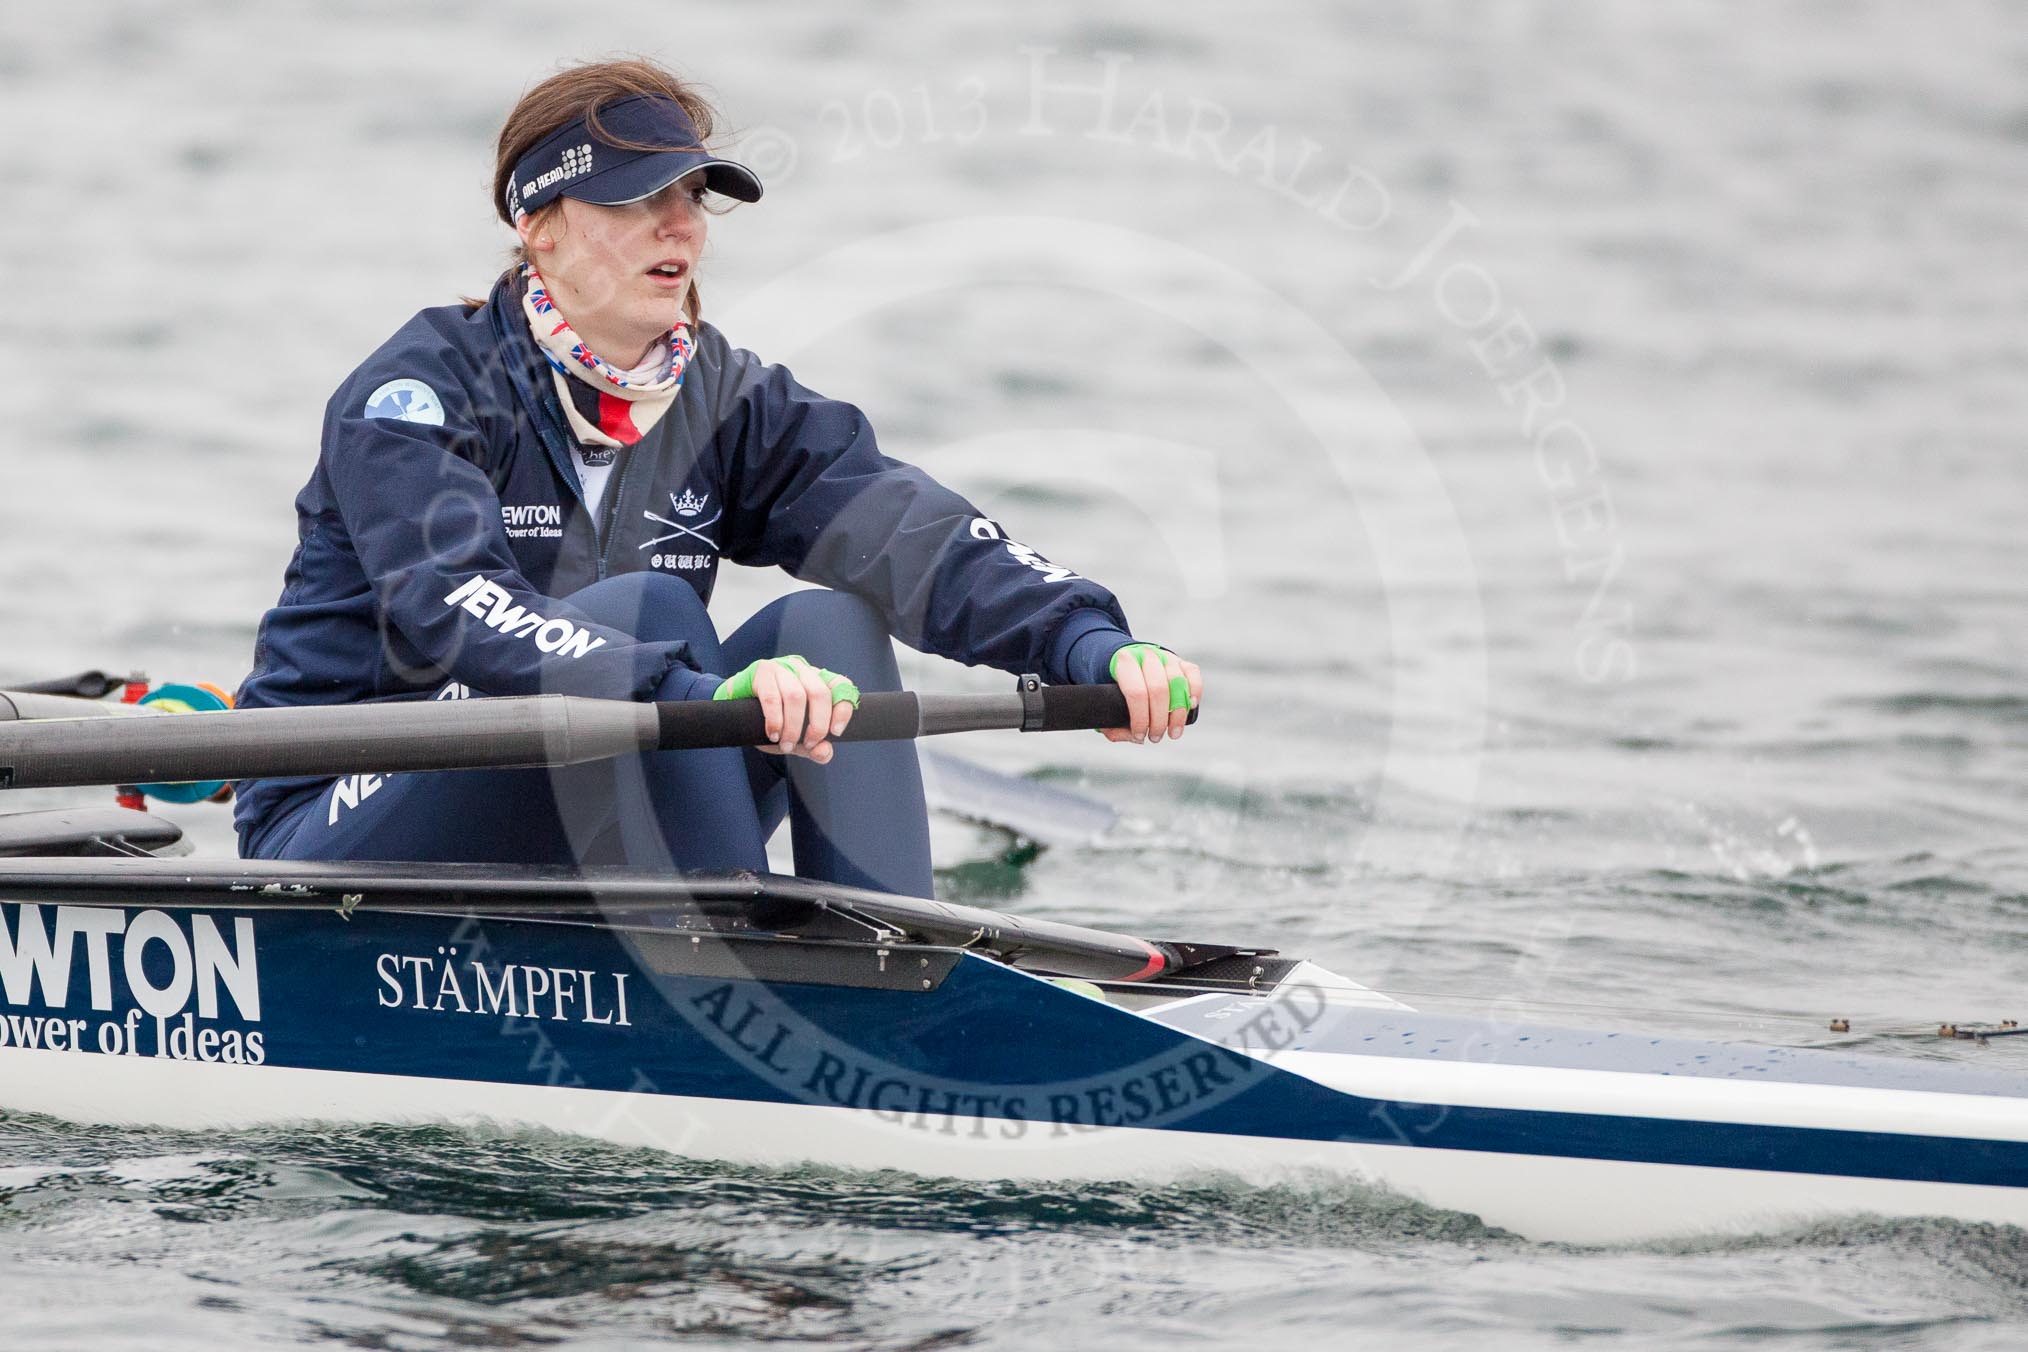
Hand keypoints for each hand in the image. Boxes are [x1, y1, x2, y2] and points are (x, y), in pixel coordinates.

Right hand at [713, 656, 860, 762]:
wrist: (735, 708)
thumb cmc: (771, 719)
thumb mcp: (796, 737)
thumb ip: (813, 747)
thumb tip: (824, 752)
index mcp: (817, 680)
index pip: (841, 685)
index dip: (843, 709)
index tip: (836, 732)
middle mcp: (802, 670)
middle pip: (820, 693)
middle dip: (817, 724)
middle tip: (808, 744)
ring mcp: (781, 668)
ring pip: (796, 696)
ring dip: (793, 726)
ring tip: (786, 744)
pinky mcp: (761, 673)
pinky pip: (772, 697)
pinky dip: (776, 720)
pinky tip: (773, 734)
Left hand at [1103, 642, 1201, 744]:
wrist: (1120, 659)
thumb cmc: (1111, 685)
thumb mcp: (1102, 703)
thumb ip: (1113, 724)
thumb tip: (1137, 737)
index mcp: (1124, 662)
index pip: (1136, 692)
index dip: (1140, 719)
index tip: (1139, 735)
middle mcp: (1146, 655)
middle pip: (1159, 690)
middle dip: (1159, 720)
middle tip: (1156, 737)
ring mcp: (1165, 656)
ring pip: (1178, 683)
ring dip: (1178, 713)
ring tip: (1173, 732)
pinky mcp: (1179, 660)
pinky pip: (1192, 673)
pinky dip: (1195, 691)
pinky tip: (1190, 707)